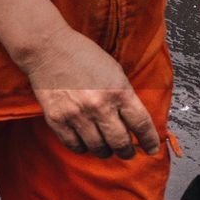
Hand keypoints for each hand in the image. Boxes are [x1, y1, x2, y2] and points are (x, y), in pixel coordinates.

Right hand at [21, 27, 160, 158]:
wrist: (47, 48)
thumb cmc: (83, 56)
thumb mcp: (114, 71)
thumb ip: (124, 96)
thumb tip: (133, 121)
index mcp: (119, 92)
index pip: (141, 125)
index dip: (149, 141)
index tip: (151, 149)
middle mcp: (100, 106)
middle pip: (121, 143)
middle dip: (127, 151)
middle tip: (127, 151)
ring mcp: (77, 115)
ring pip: (99, 148)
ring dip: (105, 151)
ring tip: (105, 147)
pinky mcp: (57, 120)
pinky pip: (75, 146)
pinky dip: (83, 147)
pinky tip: (85, 142)